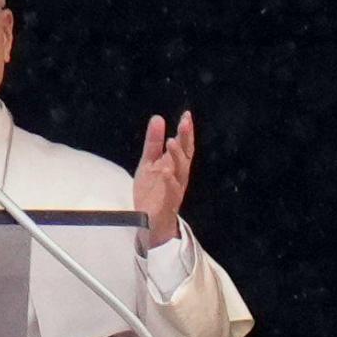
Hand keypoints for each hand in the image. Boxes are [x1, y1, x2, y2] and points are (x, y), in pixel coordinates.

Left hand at [132, 110, 194, 247]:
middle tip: (185, 122)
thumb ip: (153, 143)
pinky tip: (166, 171)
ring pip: (181, 170)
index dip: (186, 131)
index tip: (186, 115)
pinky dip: (169, 180)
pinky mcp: (168, 202)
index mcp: (175, 165)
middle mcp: (179, 175)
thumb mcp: (149, 163)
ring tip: (171, 142)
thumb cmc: (152, 190)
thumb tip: (158, 118)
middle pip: (186, 154)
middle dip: (186, 138)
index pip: (184, 145)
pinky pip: (171, 190)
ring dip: (177, 156)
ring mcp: (175, 188)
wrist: (150, 221)